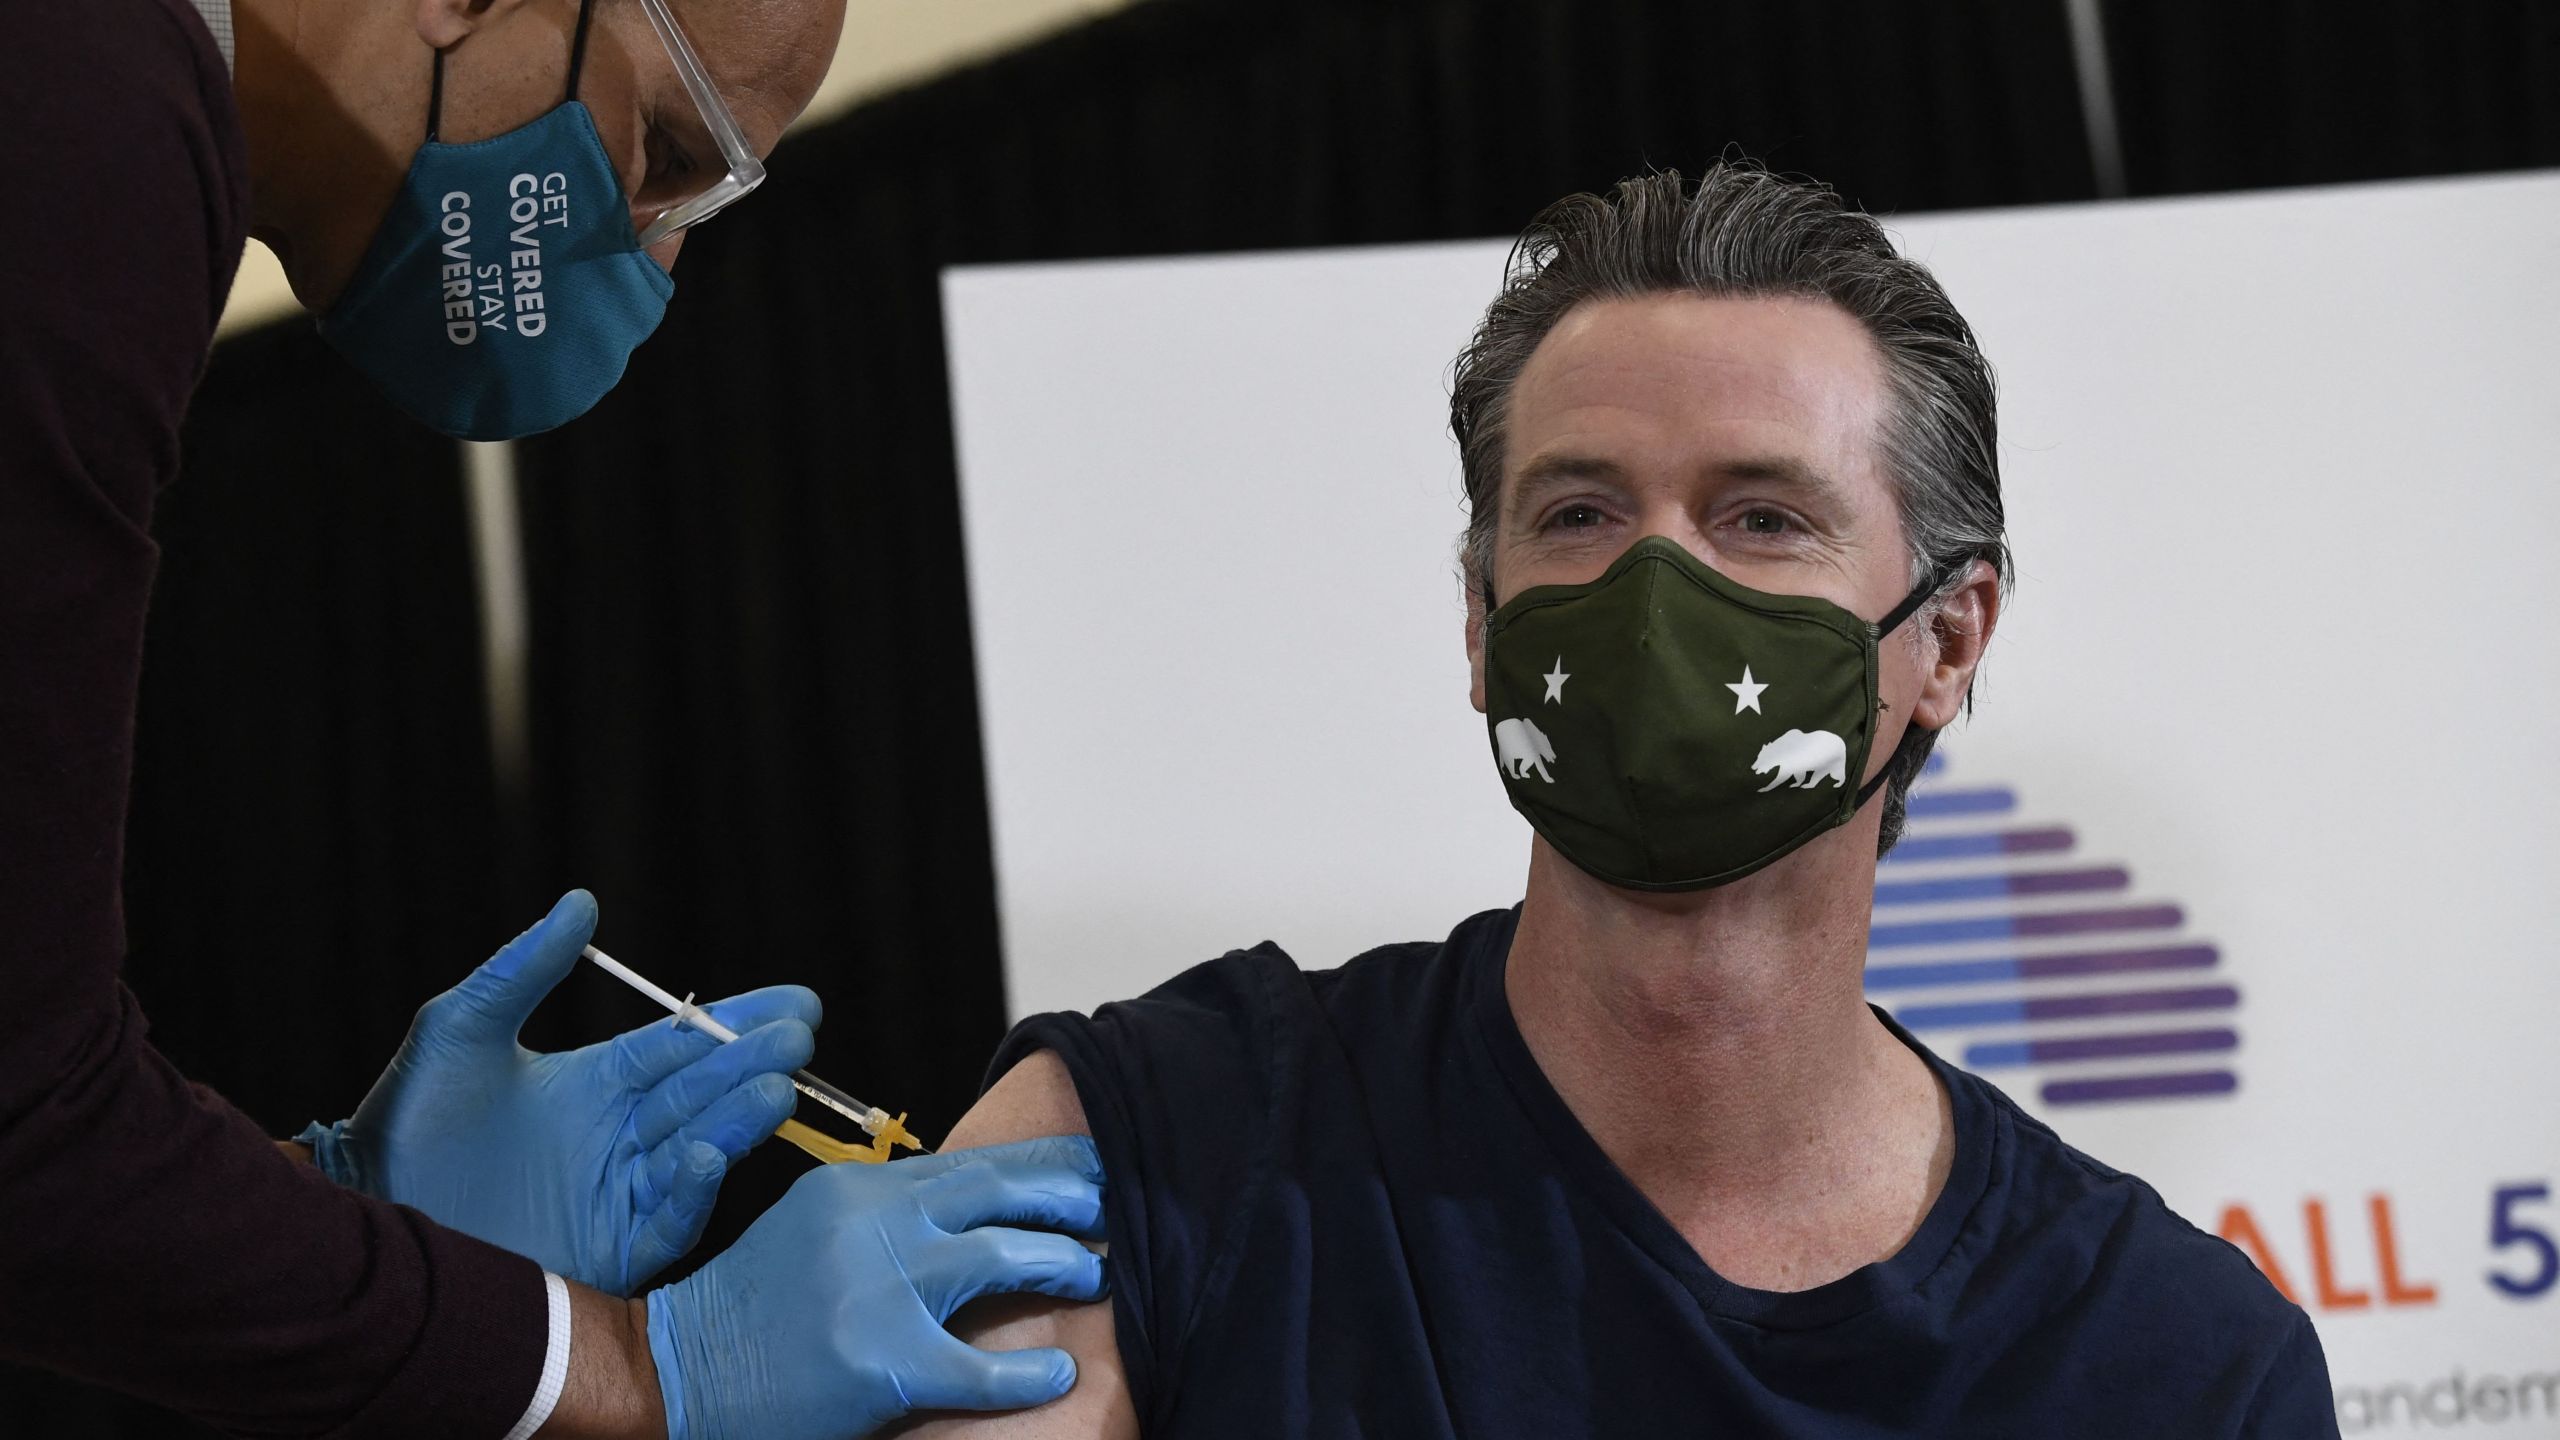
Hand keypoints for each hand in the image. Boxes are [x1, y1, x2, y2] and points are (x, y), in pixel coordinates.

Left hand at [300, 890, 816, 1295]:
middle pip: (702, 1095)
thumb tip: (581, 901)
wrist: (368, 1216)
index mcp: (596, 1084)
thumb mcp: (461, 1031)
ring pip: (699, 1152)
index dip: (739, 1021)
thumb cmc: (404, 1122)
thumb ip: (522, 969)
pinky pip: (668, 1221)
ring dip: (739, 1121)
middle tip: (798, 1038)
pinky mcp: (609, 1250)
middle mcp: (618, 1137)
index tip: (796, 1002)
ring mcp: (618, 1194)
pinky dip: (693, 1190)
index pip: (683, 1047)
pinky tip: (707, 1154)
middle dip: (753, 1064)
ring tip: (776, 1088)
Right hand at [645, 1137, 1108, 1439]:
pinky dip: (1029, 1372)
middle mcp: (872, 1225)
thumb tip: (975, 1201)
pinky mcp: (881, 1362)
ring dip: (1062, 1264)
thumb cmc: (756, 1306)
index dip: (1042, 1165)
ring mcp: (877, 1291)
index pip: (971, 1162)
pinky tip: (1059, 1372)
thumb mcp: (818, 1228)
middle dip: (1067, 1198)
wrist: (680, 1368)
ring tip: (1095, 1275)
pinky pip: (981, 1367)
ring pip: (1001, 1259)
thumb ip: (889, 1211)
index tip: (1092, 1168)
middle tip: (1112, 1210)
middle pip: (997, 1192)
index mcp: (859, 1188)